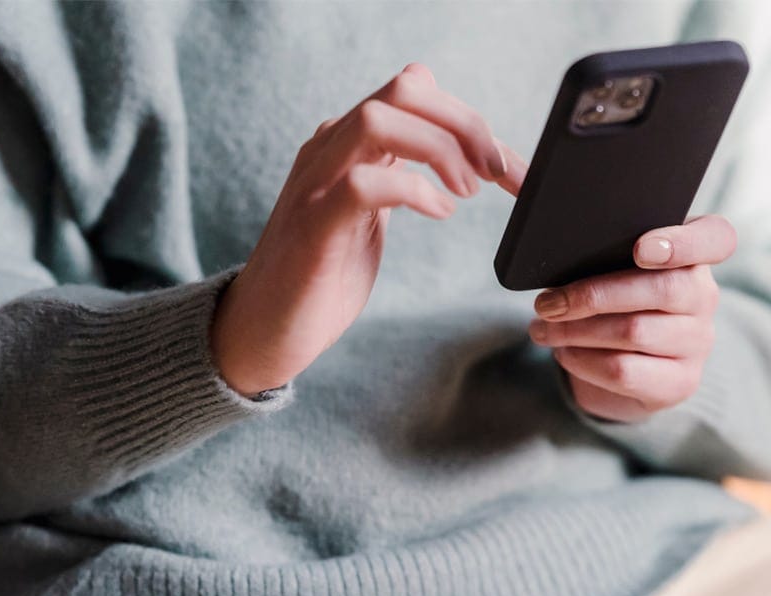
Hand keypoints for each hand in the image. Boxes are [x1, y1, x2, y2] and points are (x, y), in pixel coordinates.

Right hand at [212, 63, 528, 395]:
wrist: (263, 330)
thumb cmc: (322, 276)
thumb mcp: (370, 213)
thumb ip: (398, 172)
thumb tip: (453, 147)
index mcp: (346, 144)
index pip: (414, 90)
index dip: (469, 118)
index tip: (507, 165)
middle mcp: (328, 150)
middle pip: (403, 90)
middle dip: (464, 124)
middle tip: (497, 173)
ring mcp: (316, 184)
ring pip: (379, 120)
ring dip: (440, 149)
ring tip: (466, 192)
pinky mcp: (313, 226)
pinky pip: (363, 183)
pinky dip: (413, 190)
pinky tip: (439, 212)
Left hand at [528, 216, 736, 421]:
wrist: (626, 366)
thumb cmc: (609, 296)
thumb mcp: (602, 258)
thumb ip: (574, 220)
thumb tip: (514, 177)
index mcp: (693, 253)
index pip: (717, 238)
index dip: (683, 243)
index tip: (642, 249)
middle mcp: (705, 296)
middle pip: (660, 289)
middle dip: (591, 294)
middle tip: (545, 302)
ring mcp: (697, 342)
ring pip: (634, 332)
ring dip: (575, 330)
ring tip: (541, 326)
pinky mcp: (679, 382)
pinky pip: (625, 370)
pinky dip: (583, 360)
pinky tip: (563, 351)